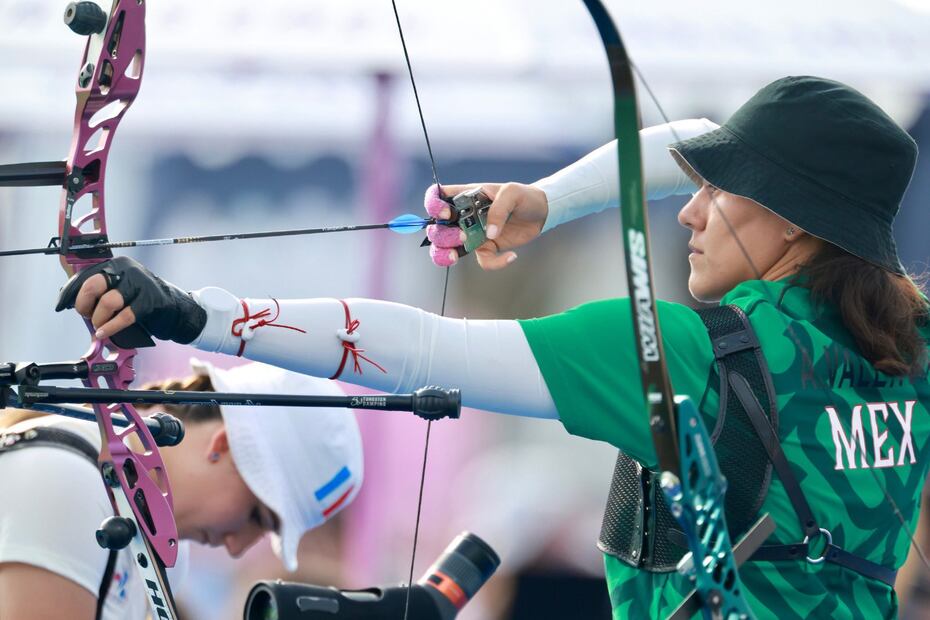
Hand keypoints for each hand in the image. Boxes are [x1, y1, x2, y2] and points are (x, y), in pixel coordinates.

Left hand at [55, 256, 206, 344]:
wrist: (174, 309)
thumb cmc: (142, 301)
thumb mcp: (120, 290)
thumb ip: (100, 292)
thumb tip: (71, 300)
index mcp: (116, 265)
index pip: (86, 275)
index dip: (71, 293)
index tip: (63, 306)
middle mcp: (127, 270)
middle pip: (95, 284)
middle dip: (85, 304)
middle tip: (87, 315)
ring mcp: (140, 285)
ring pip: (108, 302)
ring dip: (99, 319)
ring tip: (100, 326)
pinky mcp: (150, 301)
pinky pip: (125, 316)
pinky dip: (112, 327)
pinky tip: (105, 332)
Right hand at [423, 182, 548, 270]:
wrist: (541, 212)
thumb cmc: (524, 196)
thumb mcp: (512, 193)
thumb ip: (499, 209)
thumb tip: (489, 234)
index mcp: (465, 196)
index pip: (437, 197)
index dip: (434, 205)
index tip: (446, 214)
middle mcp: (464, 216)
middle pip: (437, 229)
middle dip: (443, 236)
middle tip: (462, 236)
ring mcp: (473, 234)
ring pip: (447, 249)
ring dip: (445, 254)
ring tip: (455, 256)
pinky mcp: (487, 248)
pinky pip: (482, 261)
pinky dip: (494, 264)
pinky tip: (510, 256)